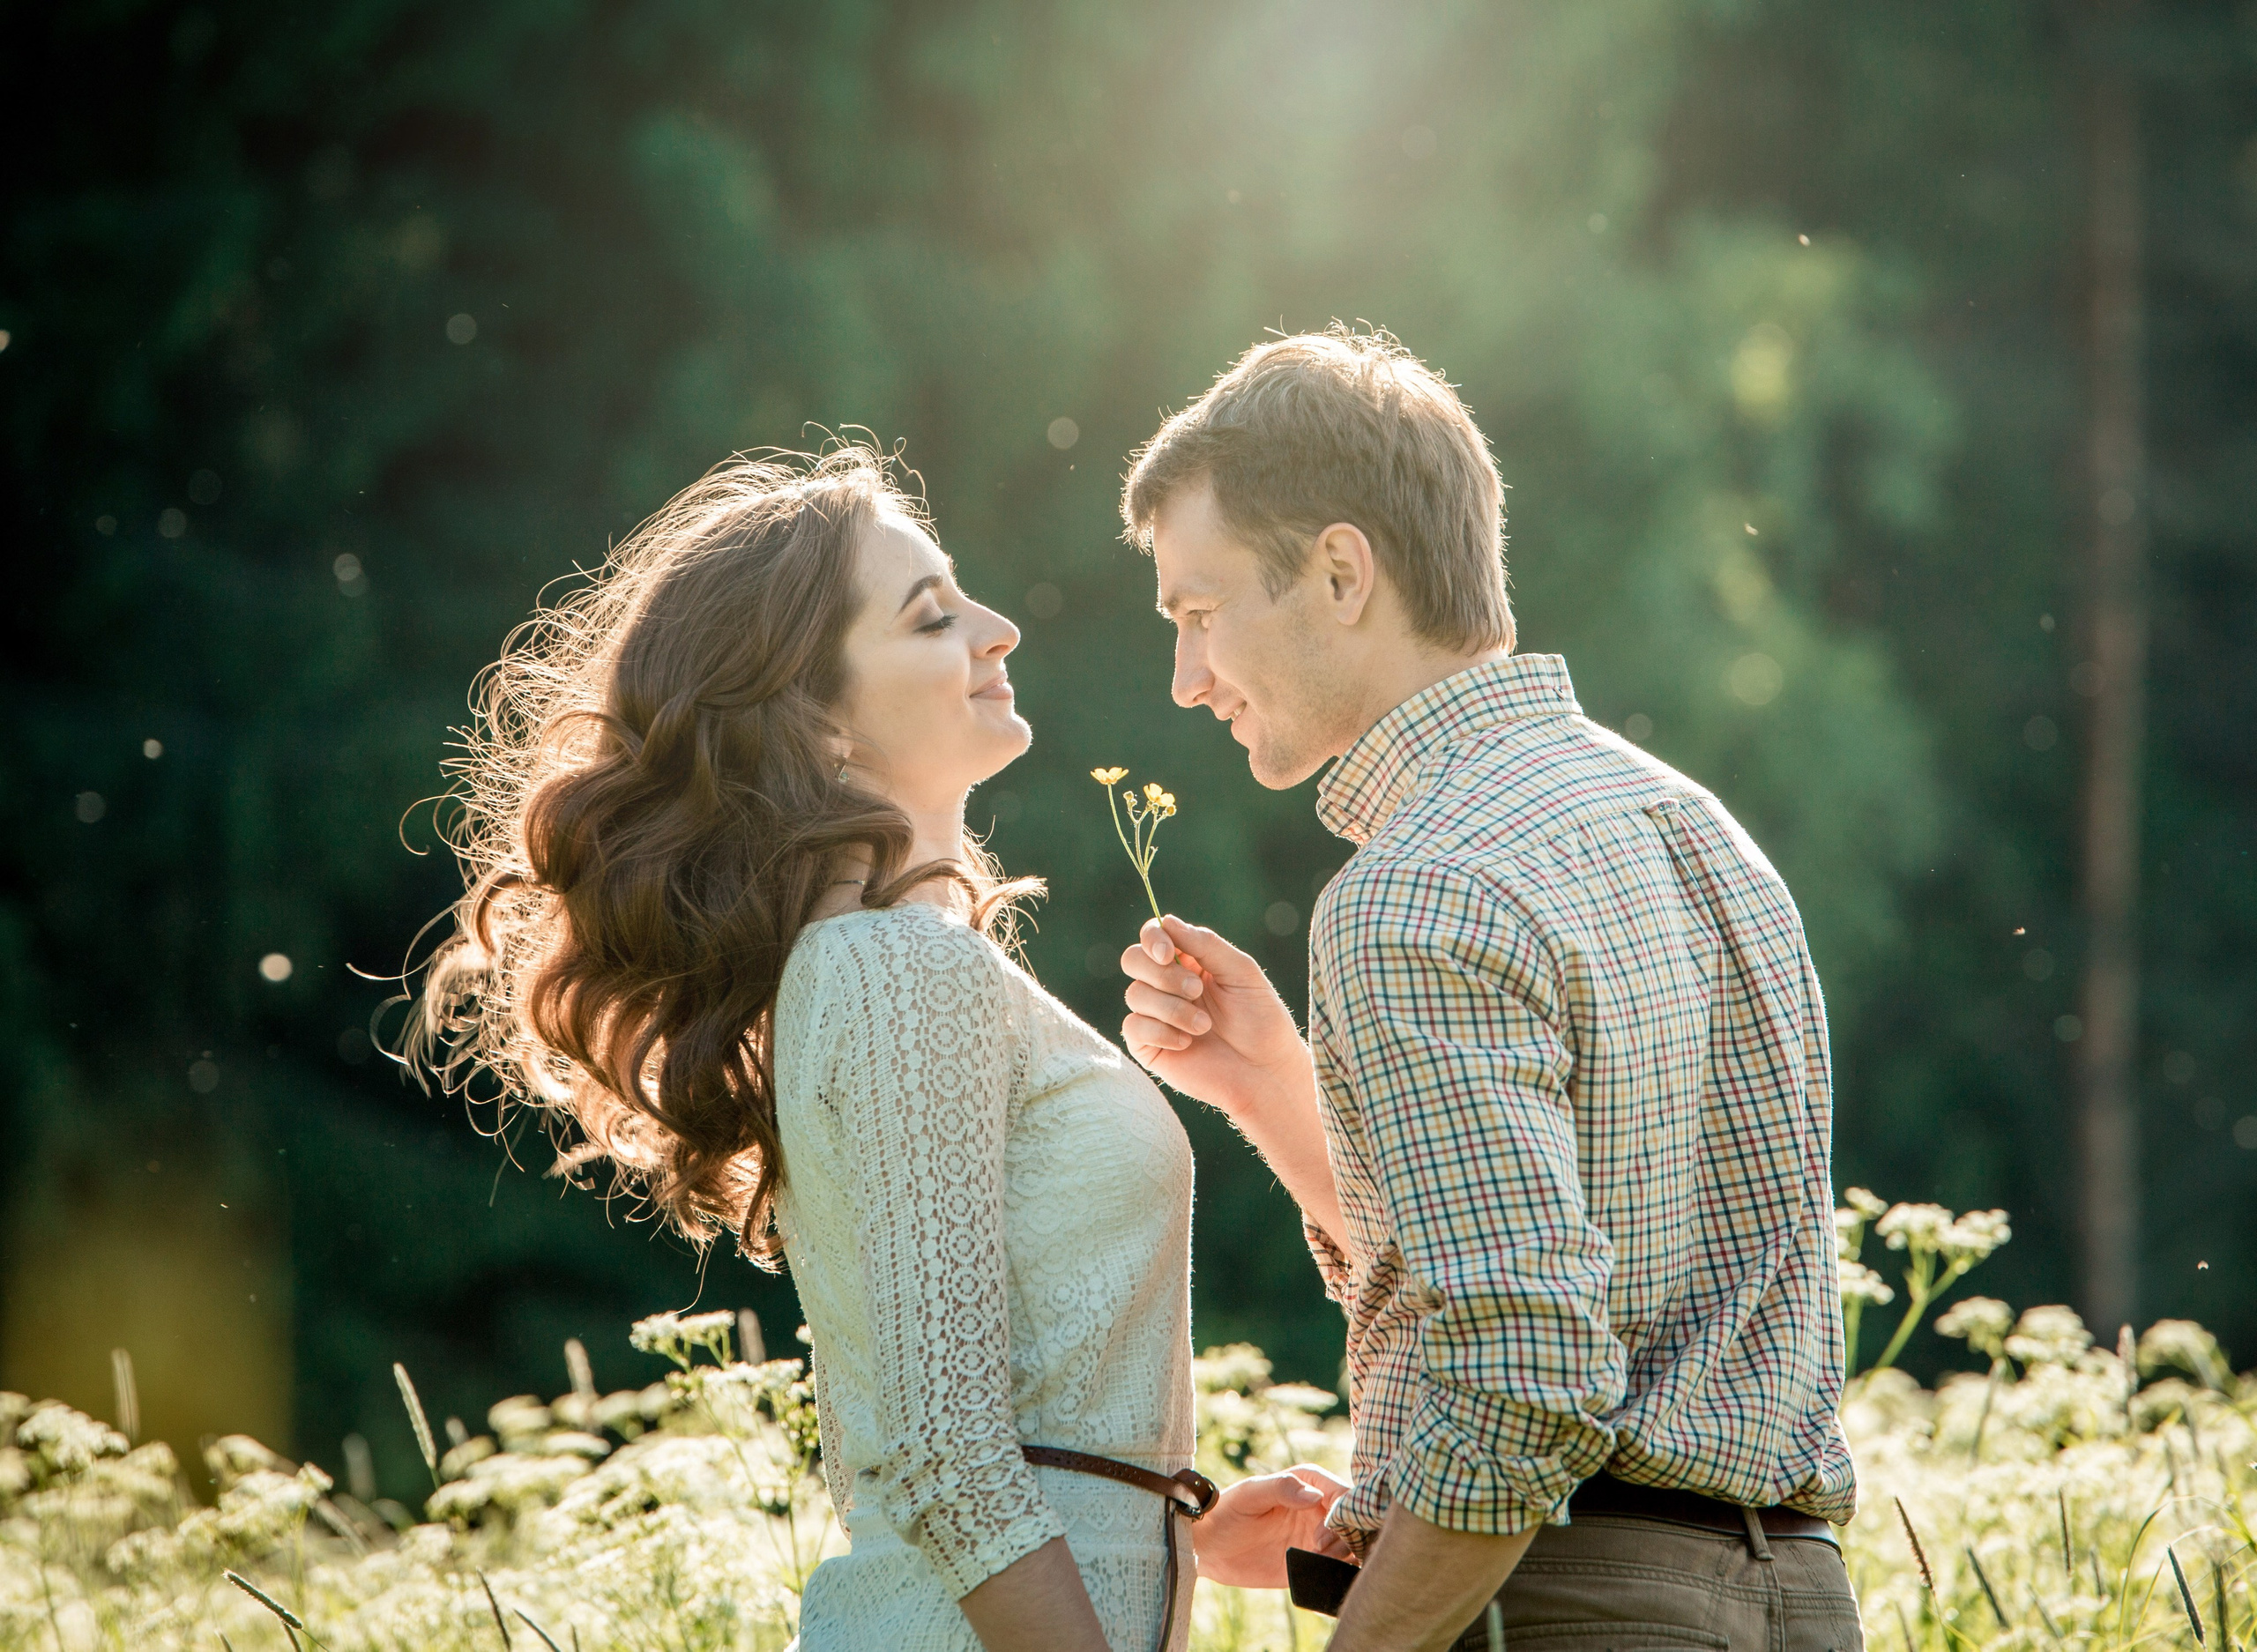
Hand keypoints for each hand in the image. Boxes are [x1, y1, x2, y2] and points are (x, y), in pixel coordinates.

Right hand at [1119, 915, 1312, 1120]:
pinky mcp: (1149, 1046)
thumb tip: (1166, 921)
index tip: (1167, 953)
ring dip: (1171, 1008)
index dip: (1152, 938)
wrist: (1265, 1072)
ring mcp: (1155, 1015)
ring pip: (1135, 994)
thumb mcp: (1241, 972)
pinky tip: (1187, 1043)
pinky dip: (1161, 1031)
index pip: (1153, 937)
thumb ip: (1205, 944)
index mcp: (1188, 962)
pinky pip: (1133, 1026)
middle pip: (1133, 960)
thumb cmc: (1261, 1020)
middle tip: (1197, 990)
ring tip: (1204, 1025)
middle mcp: (1166, 986)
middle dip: (1163, 974)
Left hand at [1192, 1465, 1353, 1587]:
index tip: (1320, 1536)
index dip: (1342, 1514)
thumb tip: (1314, 1495)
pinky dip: (1340, 1573)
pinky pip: (1336, 1567)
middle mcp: (1316, 1509)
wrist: (1207, 1547)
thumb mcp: (1250, 1495)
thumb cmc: (1225, 1511)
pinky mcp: (1310, 1562)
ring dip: (1346, 1556)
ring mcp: (1315, 1537)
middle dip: (1347, 1538)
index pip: (1342, 1494)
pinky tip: (1326, 1578)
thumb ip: (1282, 1488)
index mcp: (1306, 1484)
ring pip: (1350, 1545)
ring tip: (1318, 1563)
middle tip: (1319, 1551)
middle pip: (1352, 1521)